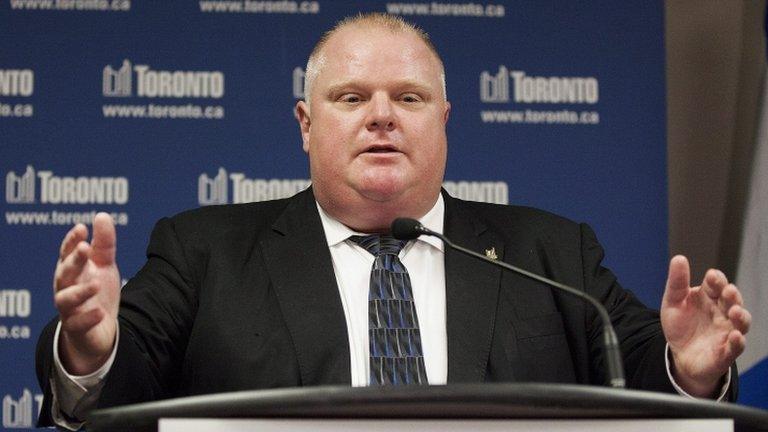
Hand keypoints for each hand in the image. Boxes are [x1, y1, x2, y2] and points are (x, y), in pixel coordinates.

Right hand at [53, 212, 120, 374]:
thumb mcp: (104, 265)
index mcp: (72, 270)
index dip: (72, 240)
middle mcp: (66, 287)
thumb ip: (104, 243)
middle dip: (73, 261)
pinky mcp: (77, 328)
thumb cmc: (97, 291)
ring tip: (96, 284)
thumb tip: (101, 215)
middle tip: (85, 249)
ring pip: (65, 300)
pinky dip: (87, 318)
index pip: (66, 253)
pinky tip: (99, 313)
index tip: (82, 228)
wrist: (99, 328)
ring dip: (79, 291)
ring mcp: (69, 309)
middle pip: (64, 273)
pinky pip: (77, 325)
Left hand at [661, 255, 750, 396]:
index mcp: (709, 298)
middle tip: (728, 290)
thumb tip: (678, 258)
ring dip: (741, 316)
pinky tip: (735, 336)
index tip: (712, 276)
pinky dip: (738, 342)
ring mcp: (726, 331)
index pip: (716, 285)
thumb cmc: (680, 326)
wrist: (679, 355)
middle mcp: (722, 313)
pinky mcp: (726, 352)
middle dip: (732, 295)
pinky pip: (735, 347)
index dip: (716, 280)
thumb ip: (677, 282)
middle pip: (732, 301)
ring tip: (735, 311)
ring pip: (741, 323)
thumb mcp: (673, 302)